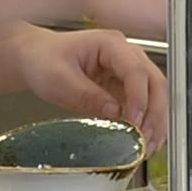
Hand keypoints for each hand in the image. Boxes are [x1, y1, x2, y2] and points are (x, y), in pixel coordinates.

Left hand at [17, 25, 163, 132]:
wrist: (36, 58)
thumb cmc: (44, 60)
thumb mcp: (59, 79)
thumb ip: (87, 95)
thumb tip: (115, 112)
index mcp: (110, 44)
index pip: (136, 70)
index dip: (140, 98)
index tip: (135, 122)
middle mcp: (125, 55)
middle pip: (155, 82)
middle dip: (155, 113)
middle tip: (146, 138)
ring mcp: (126, 71)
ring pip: (155, 95)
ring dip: (155, 121)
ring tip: (148, 146)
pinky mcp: (124, 87)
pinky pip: (144, 105)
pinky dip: (147, 123)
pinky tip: (145, 141)